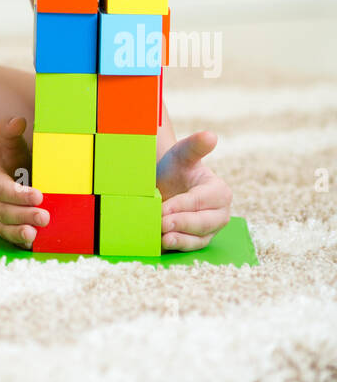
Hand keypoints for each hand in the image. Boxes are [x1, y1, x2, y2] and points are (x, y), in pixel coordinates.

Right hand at [0, 116, 48, 249]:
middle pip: (5, 212)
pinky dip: (20, 243)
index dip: (18, 194)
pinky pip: (9, 240)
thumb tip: (18, 121)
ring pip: (5, 228)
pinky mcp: (3, 231)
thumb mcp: (8, 147)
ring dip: (20, 233)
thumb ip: (10, 134)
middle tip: (44, 217)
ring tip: (35, 235)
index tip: (38, 196)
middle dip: (24, 215)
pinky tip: (34, 244)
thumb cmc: (8, 164)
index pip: (3, 189)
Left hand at [157, 130, 232, 250]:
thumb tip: (210, 135)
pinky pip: (192, 246)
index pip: (200, 201)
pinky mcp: (200, 240)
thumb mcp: (183, 154)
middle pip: (203, 222)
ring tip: (163, 237)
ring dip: (181, 239)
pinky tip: (164, 243)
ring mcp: (211, 229)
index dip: (182, 205)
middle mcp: (220, 213)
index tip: (163, 207)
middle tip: (161, 223)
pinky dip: (179, 246)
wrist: (166, 183)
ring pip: (199, 238)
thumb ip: (195, 145)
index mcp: (219, 192)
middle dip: (182, 223)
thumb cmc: (176, 167)